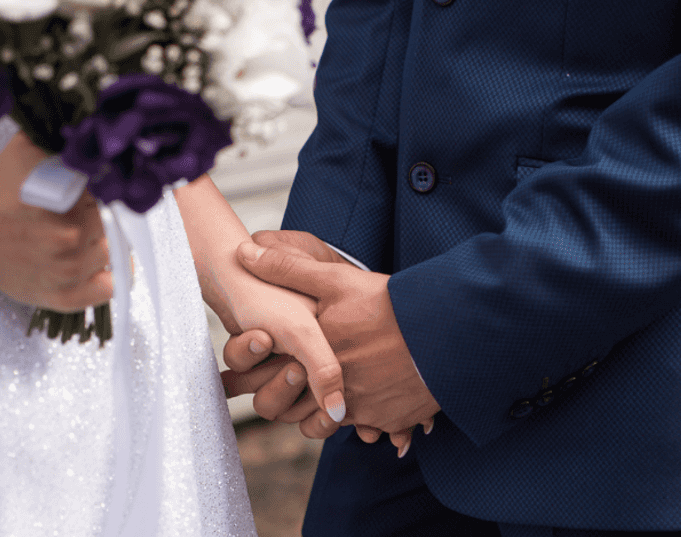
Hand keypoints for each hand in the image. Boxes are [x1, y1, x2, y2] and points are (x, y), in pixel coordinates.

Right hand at [0, 133, 112, 311]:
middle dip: (103, 215)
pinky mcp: (58, 296)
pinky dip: (104, 278)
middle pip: (114, 225)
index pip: (113, 195)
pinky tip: (94, 264)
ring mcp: (66, 272)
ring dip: (101, 243)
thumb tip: (94, 134)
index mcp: (70, 201)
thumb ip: (66, 142)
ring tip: (80, 234)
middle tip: (81, 211)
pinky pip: (103, 290)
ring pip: (111, 255)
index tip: (94, 189)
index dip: (107, 190)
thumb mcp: (29, 149)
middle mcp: (71, 239)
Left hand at [235, 234, 439, 440]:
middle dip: (279, 395)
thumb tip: (244, 252)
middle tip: (279, 380)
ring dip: (316, 411)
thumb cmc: (390, 304)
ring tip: (319, 390)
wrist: (449, 334)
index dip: (247, 373)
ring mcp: (357, 408)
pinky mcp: (386, 420)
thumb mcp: (337, 280)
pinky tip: (364, 395)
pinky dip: (360, 417)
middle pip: (285, 407)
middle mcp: (328, 388)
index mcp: (309, 354)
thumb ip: (288, 268)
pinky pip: (363, 428)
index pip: (261, 374)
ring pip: (319, 423)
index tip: (232, 374)